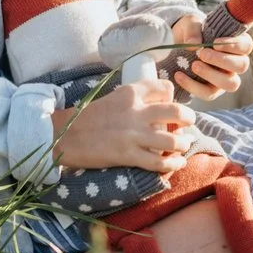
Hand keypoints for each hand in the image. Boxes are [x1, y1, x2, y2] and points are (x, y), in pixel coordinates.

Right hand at [54, 78, 193, 171]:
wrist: (64, 136)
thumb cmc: (86, 119)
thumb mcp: (111, 99)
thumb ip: (132, 100)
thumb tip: (154, 108)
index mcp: (130, 93)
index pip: (164, 88)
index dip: (173, 97)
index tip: (171, 105)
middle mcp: (136, 111)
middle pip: (177, 112)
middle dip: (188, 119)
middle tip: (188, 125)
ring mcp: (133, 134)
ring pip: (173, 140)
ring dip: (183, 144)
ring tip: (183, 146)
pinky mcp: (128, 154)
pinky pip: (160, 162)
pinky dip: (173, 164)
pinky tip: (175, 164)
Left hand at [169, 13, 251, 100]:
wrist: (176, 47)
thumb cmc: (191, 32)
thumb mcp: (190, 24)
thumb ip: (193, 29)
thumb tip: (193, 44)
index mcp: (235, 44)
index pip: (246, 46)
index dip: (234, 45)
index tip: (215, 42)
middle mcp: (235, 63)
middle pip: (242, 66)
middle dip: (223, 60)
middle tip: (203, 54)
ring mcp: (225, 78)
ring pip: (231, 84)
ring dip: (212, 75)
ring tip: (194, 65)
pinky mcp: (211, 90)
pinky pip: (208, 93)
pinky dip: (193, 86)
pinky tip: (179, 75)